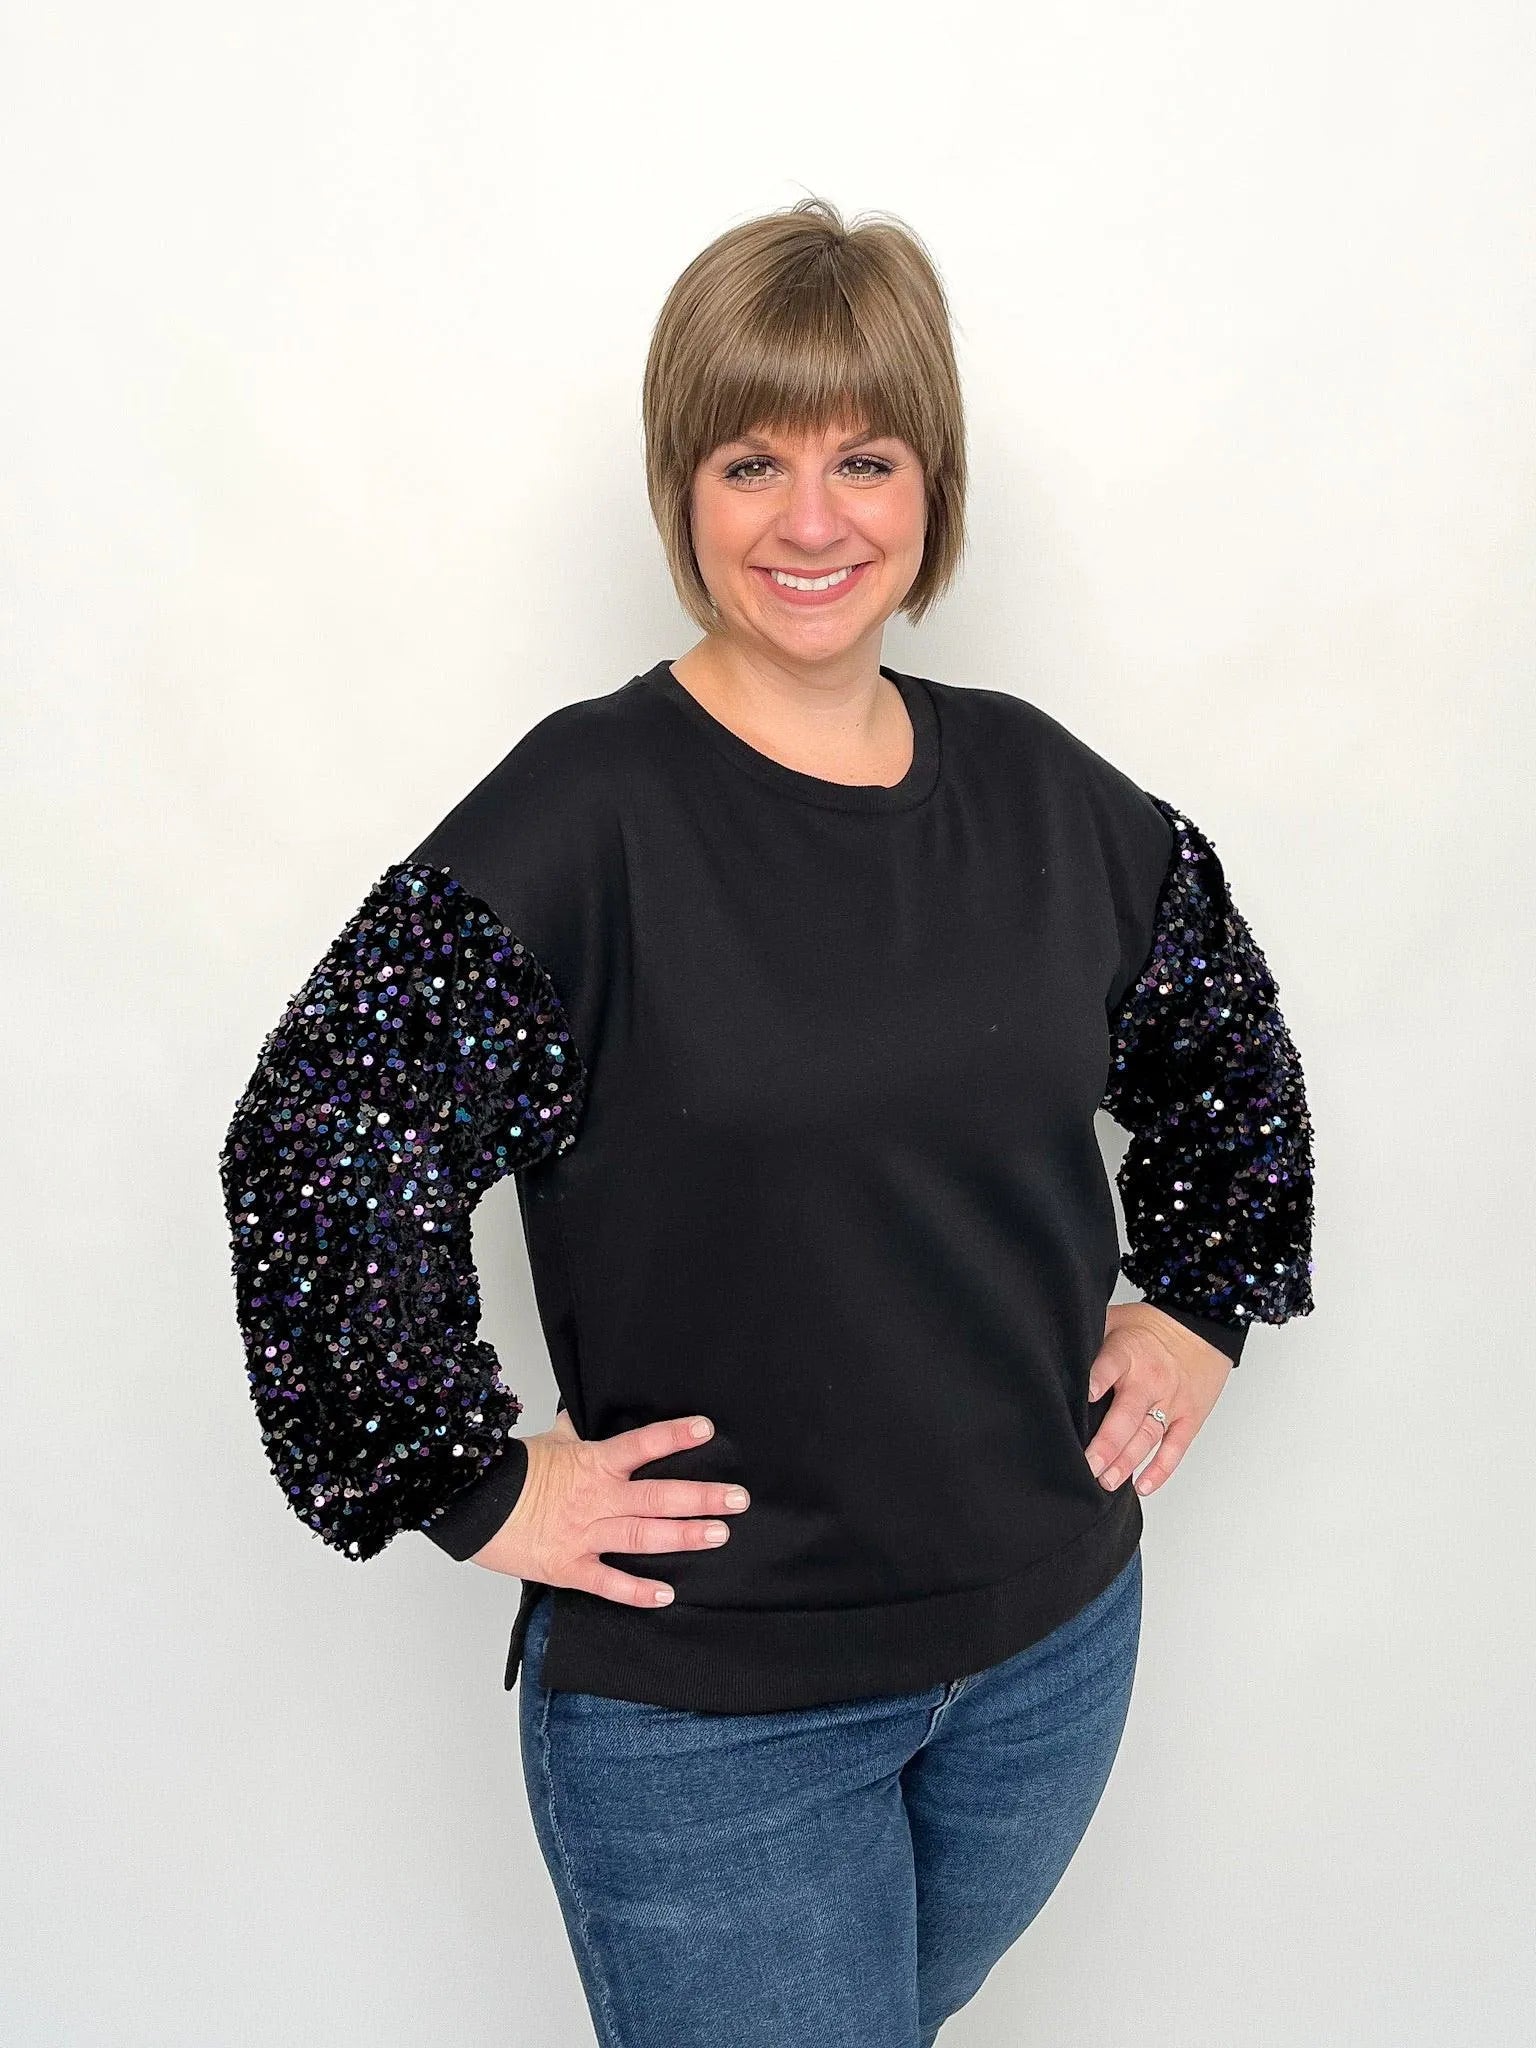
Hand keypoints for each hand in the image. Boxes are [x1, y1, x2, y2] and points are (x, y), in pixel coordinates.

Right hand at [465, 1409, 750, 1606]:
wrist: (470, 1503)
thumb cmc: (509, 1472)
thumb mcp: (547, 1442)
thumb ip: (575, 1431)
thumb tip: (584, 1410)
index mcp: (592, 1464)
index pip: (641, 1445)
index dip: (674, 1437)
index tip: (707, 1431)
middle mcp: (597, 1499)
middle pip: (657, 1496)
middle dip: (701, 1497)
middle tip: (738, 1498)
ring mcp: (585, 1535)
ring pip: (643, 1536)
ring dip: (684, 1535)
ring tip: (718, 1533)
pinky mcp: (568, 1568)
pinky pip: (608, 1582)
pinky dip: (637, 1592)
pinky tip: (666, 1595)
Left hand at [1083, 1303, 1233, 1498]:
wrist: (1202, 1326)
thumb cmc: (1150, 1328)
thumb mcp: (1115, 1321)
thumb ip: (1090, 1341)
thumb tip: (1051, 1355)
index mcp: (1127, 1353)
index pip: (1109, 1366)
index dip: (1096, 1381)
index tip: (1084, 1397)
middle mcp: (1149, 1380)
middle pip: (1127, 1416)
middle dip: (1107, 1444)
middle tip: (1088, 1465)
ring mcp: (1171, 1402)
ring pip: (1147, 1437)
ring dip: (1126, 1462)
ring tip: (1107, 1481)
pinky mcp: (1189, 1417)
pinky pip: (1175, 1448)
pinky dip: (1161, 1469)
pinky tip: (1142, 1485)